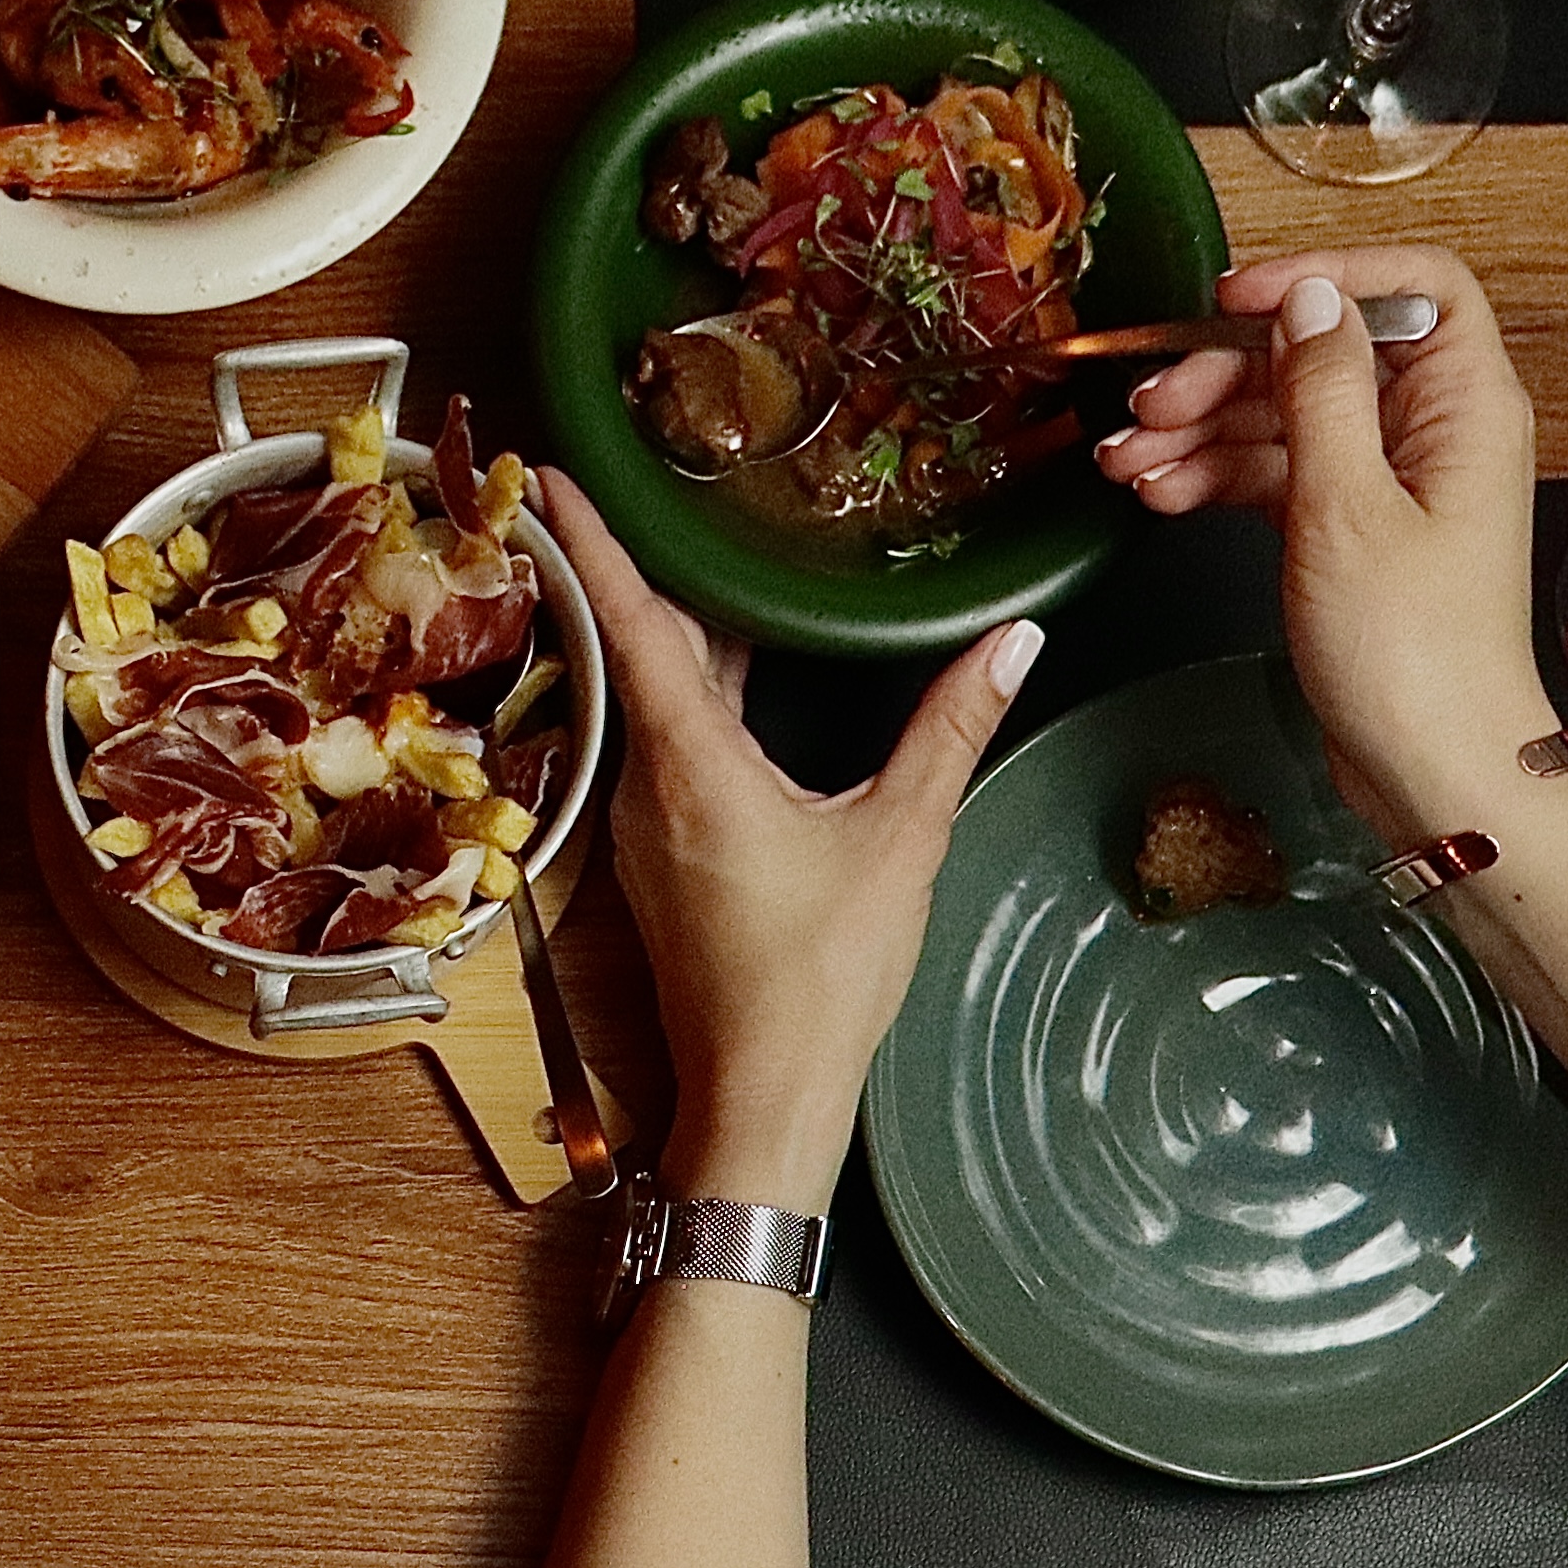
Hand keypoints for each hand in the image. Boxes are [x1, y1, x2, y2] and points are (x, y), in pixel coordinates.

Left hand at [538, 476, 1039, 1199]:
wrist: (761, 1093)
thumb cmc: (819, 976)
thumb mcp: (900, 839)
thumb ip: (952, 729)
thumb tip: (1013, 641)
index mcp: (690, 763)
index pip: (632, 623)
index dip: (595, 541)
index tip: (554, 474)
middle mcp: (646, 783)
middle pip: (641, 652)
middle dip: (650, 570)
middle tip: (662, 489)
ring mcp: (644, 824)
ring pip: (653, 702)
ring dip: (680, 636)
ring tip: (711, 560)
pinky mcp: (659, 858)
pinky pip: (665, 747)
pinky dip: (693, 696)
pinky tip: (738, 677)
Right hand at [1089, 250, 1564, 841]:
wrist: (1434, 772)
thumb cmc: (1414, 658)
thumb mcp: (1348, 507)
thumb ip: (1322, 390)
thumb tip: (1308, 299)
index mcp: (1466, 408)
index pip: (1415, 288)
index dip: (1326, 277)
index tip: (1238, 301)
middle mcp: (1437, 433)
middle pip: (1324, 354)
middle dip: (1228, 373)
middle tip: (1150, 404)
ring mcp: (1394, 483)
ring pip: (1286, 417)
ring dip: (1202, 430)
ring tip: (1129, 460)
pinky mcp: (1353, 530)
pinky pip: (1277, 475)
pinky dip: (1218, 478)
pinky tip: (1159, 492)